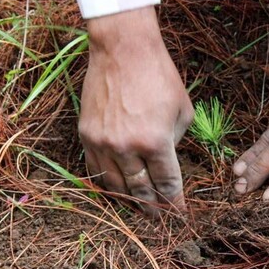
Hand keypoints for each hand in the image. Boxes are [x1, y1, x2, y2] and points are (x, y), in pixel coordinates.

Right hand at [79, 7, 193, 215]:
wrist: (122, 50)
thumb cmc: (159, 76)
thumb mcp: (182, 110)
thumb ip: (175, 140)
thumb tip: (166, 159)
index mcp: (155, 142)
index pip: (167, 183)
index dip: (174, 201)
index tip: (179, 213)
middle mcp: (126, 148)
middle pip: (140, 189)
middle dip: (153, 206)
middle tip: (159, 218)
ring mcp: (102, 143)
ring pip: (115, 184)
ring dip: (128, 199)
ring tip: (138, 209)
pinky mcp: (86, 134)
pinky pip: (95, 169)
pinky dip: (106, 183)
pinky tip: (115, 189)